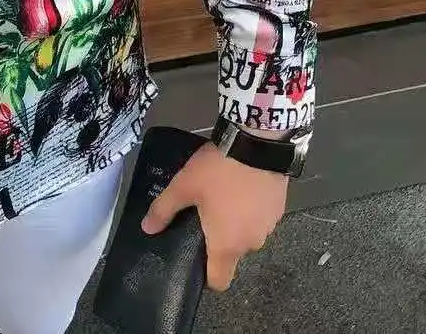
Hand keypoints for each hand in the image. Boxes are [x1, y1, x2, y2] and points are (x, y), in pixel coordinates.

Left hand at [141, 142, 286, 290]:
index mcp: (227, 245)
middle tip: (200, 217)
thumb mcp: (183, 187)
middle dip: (217, 240)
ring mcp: (269, 227)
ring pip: (246, 234)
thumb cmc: (216, 172)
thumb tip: (147, 229)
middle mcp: (251, 244)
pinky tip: (238, 189)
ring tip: (219, 198)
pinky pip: (259, 218)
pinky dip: (248, 210)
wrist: (256, 144)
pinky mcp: (279, 210)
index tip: (192, 259)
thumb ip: (164, 210)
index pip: (220, 281)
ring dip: (234, 223)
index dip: (205, 277)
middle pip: (231, 254)